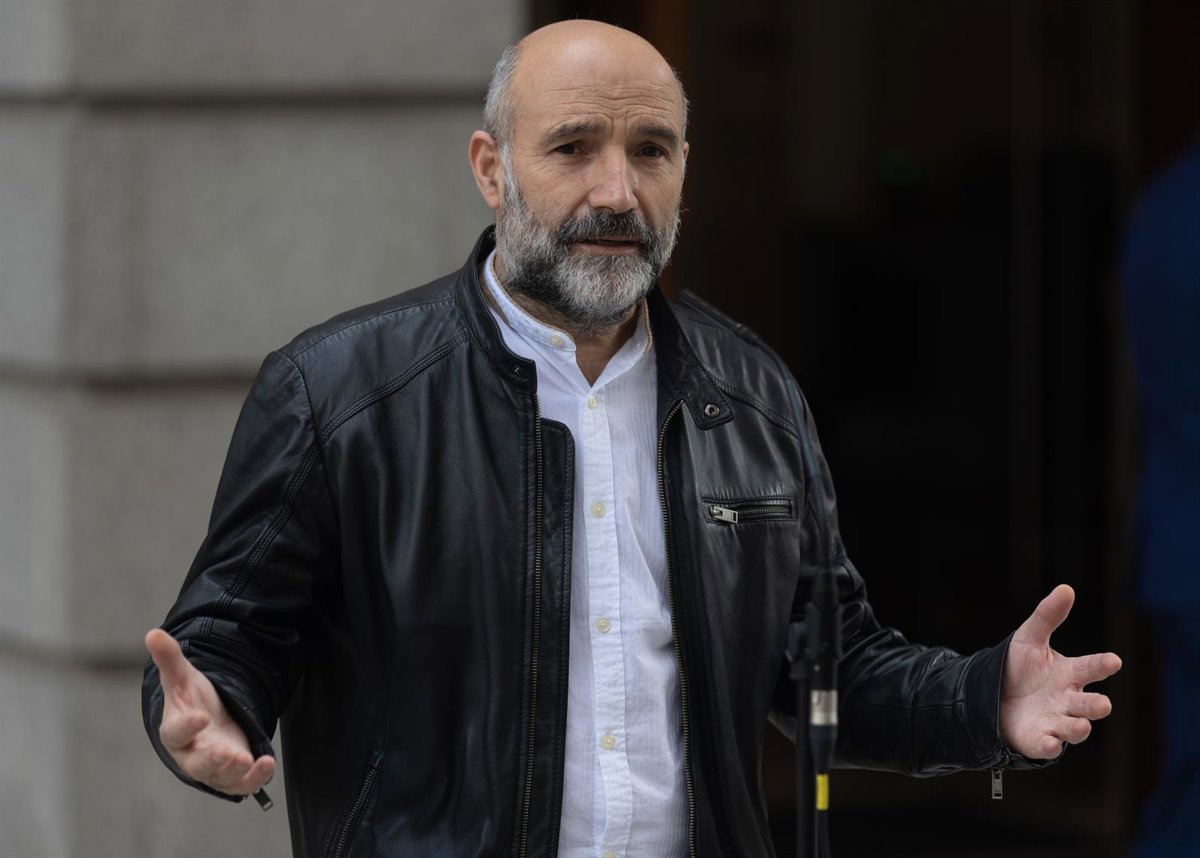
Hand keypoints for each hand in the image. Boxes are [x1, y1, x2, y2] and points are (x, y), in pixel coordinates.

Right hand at [145, 628, 275, 795]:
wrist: (211, 720)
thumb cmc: (193, 701)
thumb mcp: (183, 678)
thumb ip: (170, 658)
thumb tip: (153, 633)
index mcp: (175, 731)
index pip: (175, 733)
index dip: (186, 726)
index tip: (200, 716)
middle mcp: (192, 754)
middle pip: (197, 765)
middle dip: (211, 760)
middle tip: (225, 751)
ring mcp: (214, 767)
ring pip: (221, 778)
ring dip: (234, 771)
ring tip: (246, 758)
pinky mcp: (234, 774)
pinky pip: (243, 784)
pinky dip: (255, 778)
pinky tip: (267, 763)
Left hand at [999, 585, 1121, 758]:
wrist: (989, 695)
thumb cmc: (1018, 667)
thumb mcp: (1029, 638)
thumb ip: (1047, 616)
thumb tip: (1066, 588)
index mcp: (1068, 674)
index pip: (1089, 668)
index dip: (1101, 665)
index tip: (1113, 660)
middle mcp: (1067, 700)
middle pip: (1087, 704)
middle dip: (1096, 705)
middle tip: (1103, 703)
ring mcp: (1054, 722)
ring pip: (1073, 728)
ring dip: (1079, 728)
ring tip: (1082, 725)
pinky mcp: (1037, 740)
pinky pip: (1047, 746)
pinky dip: (1050, 746)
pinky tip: (1051, 743)